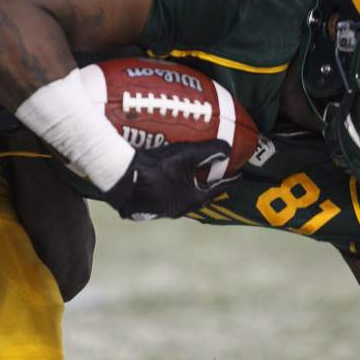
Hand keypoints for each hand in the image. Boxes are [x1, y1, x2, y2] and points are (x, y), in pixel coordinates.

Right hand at [101, 138, 235, 219]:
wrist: (122, 177)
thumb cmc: (157, 166)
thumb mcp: (186, 154)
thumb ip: (209, 151)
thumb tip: (228, 149)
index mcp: (190, 199)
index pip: (215, 190)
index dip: (227, 182)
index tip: (237, 177)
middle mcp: (176, 209)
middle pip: (196, 199)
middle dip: (205, 189)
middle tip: (211, 179)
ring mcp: (158, 210)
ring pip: (177, 201)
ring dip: (183, 192)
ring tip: (185, 181)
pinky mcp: (141, 209)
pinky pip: (159, 201)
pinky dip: (165, 193)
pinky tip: (160, 185)